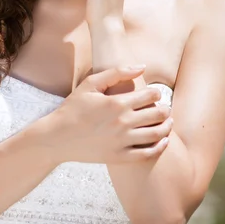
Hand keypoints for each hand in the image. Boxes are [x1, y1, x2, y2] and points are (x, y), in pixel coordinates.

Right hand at [45, 65, 172, 164]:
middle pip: (159, 114)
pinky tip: (162, 141)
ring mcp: (122, 141)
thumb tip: (142, 66)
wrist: (57, 137)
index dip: (157, 93)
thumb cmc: (73, 108)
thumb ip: (117, 72)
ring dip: (167, 126)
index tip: (154, 94)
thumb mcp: (90, 84)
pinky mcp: (119, 157)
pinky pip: (148, 154)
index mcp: (117, 102)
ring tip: (167, 122)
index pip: (151, 95)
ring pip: (157, 134)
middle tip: (163, 108)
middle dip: (165, 109)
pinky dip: (160, 147)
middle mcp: (123, 122)